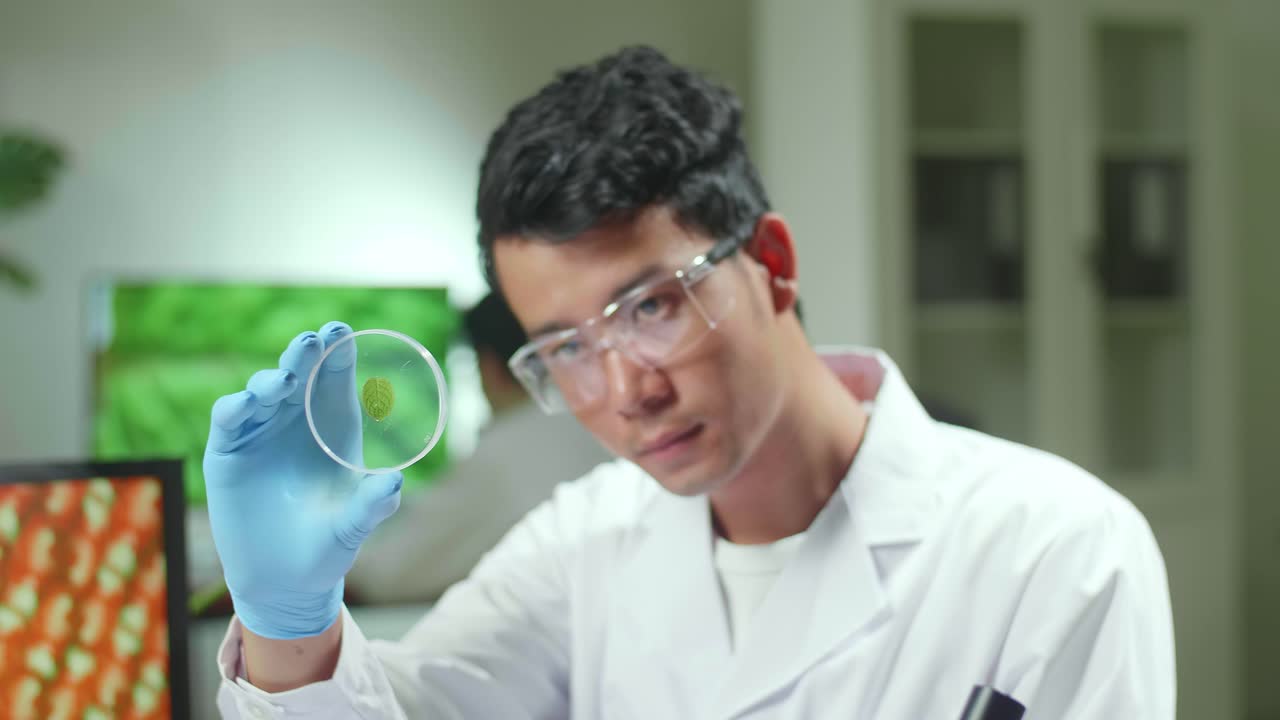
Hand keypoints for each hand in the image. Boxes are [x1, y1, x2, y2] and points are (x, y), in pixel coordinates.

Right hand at [202, 321, 402, 638]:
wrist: (283, 582)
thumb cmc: (326, 548)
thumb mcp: (351, 529)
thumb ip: (371, 507)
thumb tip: (394, 483)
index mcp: (334, 427)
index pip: (335, 378)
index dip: (338, 352)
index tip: (341, 331)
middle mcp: (297, 422)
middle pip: (298, 373)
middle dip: (303, 353)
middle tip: (313, 341)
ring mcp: (260, 433)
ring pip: (262, 389)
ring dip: (270, 380)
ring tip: (281, 382)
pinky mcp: (227, 453)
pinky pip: (229, 419)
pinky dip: (235, 408)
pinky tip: (246, 404)